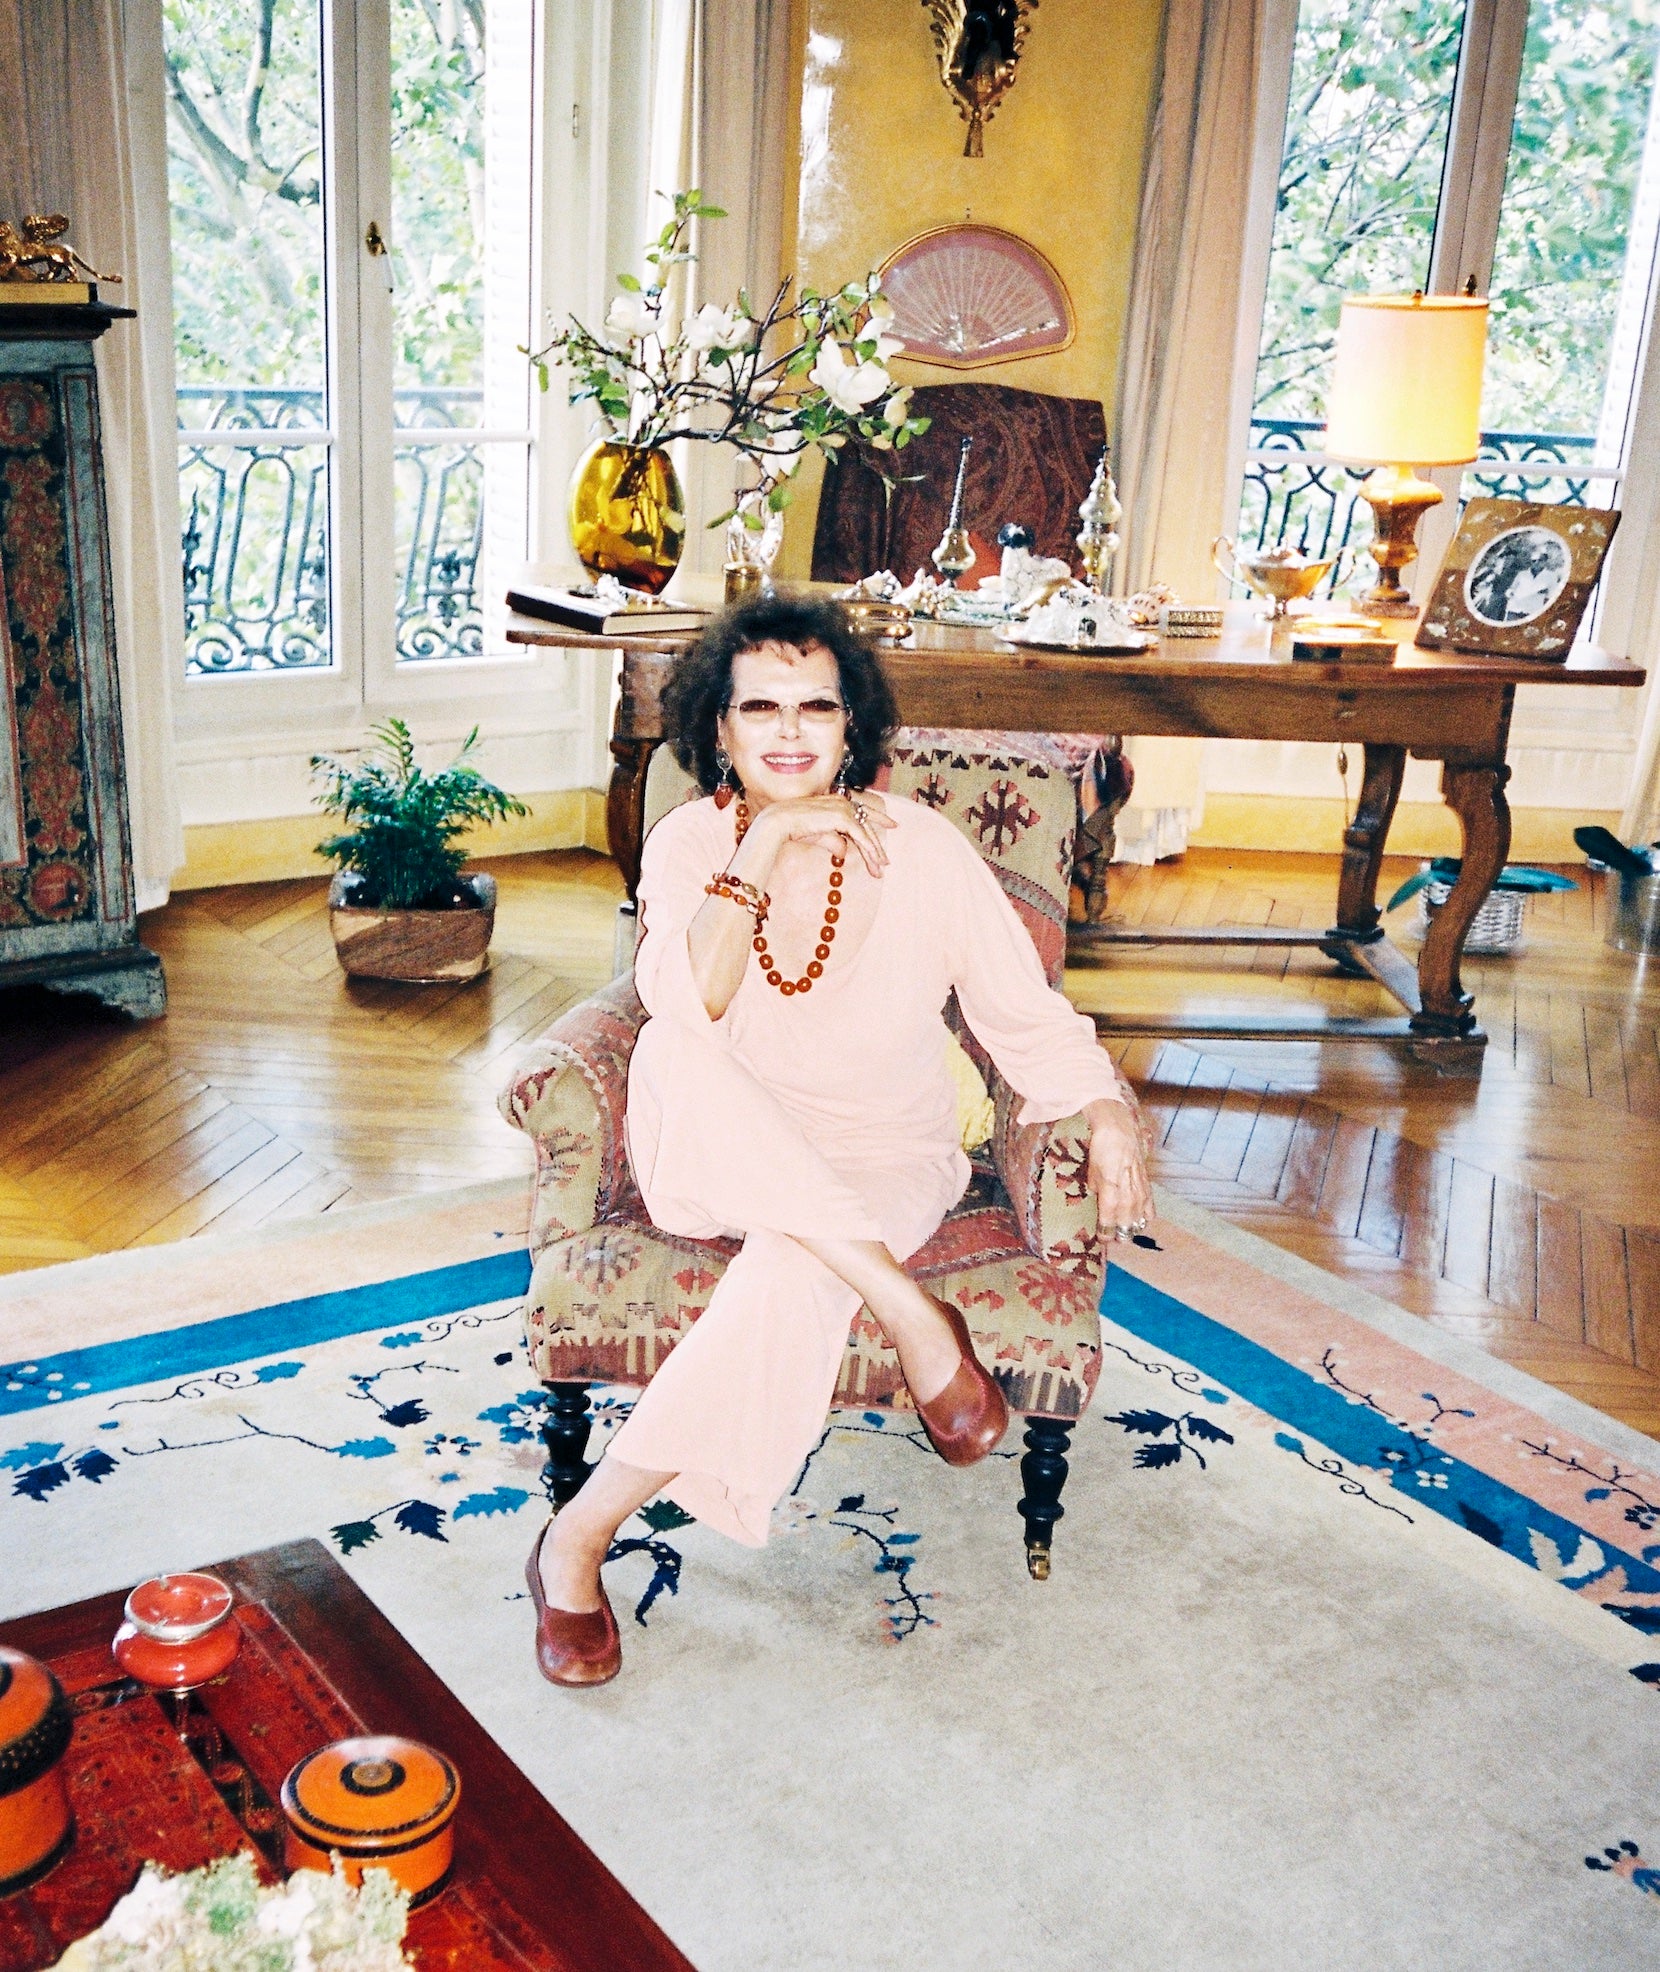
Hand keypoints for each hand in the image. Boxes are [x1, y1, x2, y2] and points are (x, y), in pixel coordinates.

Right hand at [734, 790, 895, 880]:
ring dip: (874, 852)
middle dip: (876, 844)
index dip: (879, 817)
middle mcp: (842, 802)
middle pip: (867, 823)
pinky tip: (874, 861)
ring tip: (880, 868)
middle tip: (885, 862)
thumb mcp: (819, 836)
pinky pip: (861, 836)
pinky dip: (869, 849)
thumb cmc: (794, 828)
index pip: (863, 810)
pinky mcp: (842, 818)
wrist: (779, 822)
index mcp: (836, 801)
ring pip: (866, 832)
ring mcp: (843, 808)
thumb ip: (834, 841)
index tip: (893, 824)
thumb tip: (844, 852)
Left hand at [1082, 1100, 1151, 1241]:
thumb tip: (1098, 1197)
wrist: (1119, 1128)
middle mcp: (1127, 1193)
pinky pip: (1149, 1205)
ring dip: (1132, 1226)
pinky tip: (1143, 1221)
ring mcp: (1139, 1188)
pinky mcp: (1147, 1182)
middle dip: (1120, 1234)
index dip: (1106, 1233)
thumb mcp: (1091, 1171)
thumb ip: (1096, 1187)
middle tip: (1114, 1239)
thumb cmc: (1100, 1148)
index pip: (1109, 1221)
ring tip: (1127, 1233)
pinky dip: (1145, 1214)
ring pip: (1138, 1216)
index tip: (1103, 1239)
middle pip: (1126, 1223)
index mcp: (1110, 1191)